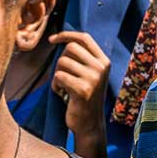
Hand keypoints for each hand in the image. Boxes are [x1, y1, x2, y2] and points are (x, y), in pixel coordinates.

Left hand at [49, 31, 108, 157]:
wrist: (89, 122)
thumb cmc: (83, 96)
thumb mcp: (89, 74)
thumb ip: (82, 58)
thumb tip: (64, 39)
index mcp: (104, 61)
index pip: (84, 38)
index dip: (66, 35)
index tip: (52, 39)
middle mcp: (101, 67)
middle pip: (70, 48)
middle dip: (60, 60)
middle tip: (63, 74)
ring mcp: (94, 78)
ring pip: (62, 62)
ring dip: (57, 74)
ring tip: (64, 86)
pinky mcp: (83, 89)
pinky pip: (59, 77)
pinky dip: (55, 85)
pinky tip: (62, 93)